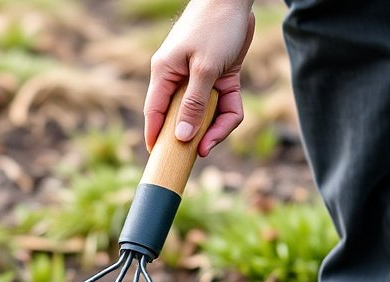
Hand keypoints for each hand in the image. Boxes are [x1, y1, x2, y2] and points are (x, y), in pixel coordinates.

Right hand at [144, 0, 255, 156]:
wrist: (236, 0)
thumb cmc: (215, 28)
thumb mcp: (205, 69)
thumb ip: (193, 104)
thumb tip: (181, 137)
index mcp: (165, 73)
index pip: (153, 111)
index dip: (154, 134)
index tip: (156, 157)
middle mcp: (179, 78)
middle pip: (181, 116)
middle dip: (192, 135)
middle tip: (199, 153)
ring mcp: (200, 78)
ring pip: (205, 113)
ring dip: (214, 127)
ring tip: (217, 139)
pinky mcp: (221, 77)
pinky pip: (222, 104)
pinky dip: (228, 113)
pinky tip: (230, 121)